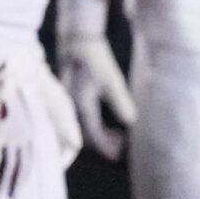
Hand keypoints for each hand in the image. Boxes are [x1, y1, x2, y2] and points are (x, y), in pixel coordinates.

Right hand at [0, 35, 35, 197]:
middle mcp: (22, 131)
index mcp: (27, 125)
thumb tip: (0, 134)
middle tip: (8, 197)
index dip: (24, 173)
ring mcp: (10, 133)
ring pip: (7, 167)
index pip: (30, 156)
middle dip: (15, 183)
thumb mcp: (7, 106)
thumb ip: (8, 122)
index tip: (18, 183)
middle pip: (22, 165)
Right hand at [57, 0, 135, 160]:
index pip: (92, 134)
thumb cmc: (96, 59)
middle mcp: (70, 107)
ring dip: (100, 137)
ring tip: (120, 138)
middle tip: (123, 149)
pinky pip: (80, 121)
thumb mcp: (112, 80)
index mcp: (80, 104)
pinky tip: (110, 128)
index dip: (106, 147)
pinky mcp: (69, 101)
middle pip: (85, 137)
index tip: (119, 156)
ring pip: (83, 130)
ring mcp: (67, 104)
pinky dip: (94, 129)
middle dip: (104, 146)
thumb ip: (121, 101)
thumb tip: (131, 122)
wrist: (77, 42)